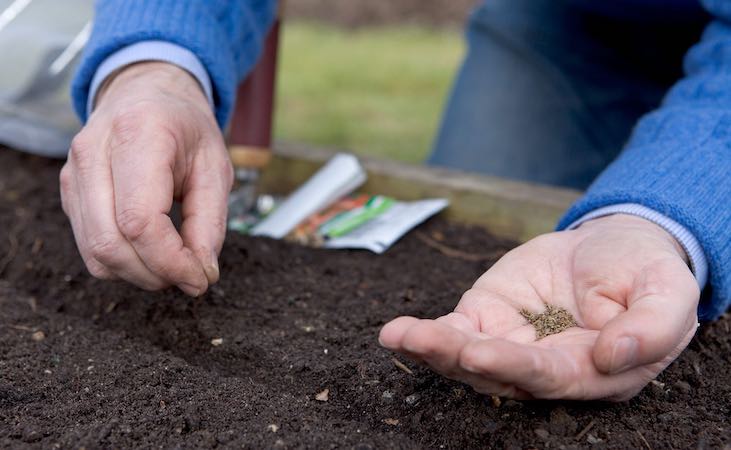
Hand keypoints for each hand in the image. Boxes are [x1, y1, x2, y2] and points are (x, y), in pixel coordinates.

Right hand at [60, 62, 232, 295]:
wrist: (147, 94)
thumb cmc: (186, 129)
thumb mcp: (216, 168)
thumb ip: (211, 223)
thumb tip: (201, 274)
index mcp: (138, 134)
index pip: (140, 221)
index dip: (171, 262)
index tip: (200, 279)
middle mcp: (94, 152)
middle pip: (110, 243)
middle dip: (155, 274)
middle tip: (191, 276)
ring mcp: (73, 172)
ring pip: (95, 252)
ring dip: (139, 274)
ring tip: (174, 264)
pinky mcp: (68, 191)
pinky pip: (89, 246)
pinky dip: (123, 263)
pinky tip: (151, 252)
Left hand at [380, 215, 699, 400]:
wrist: (614, 245)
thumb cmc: (644, 273)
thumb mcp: (668, 292)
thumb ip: (652, 327)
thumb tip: (614, 357)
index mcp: (592, 371)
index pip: (550, 376)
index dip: (515, 367)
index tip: (482, 352)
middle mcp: (544, 367)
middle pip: (497, 373)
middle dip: (460, 360)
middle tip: (430, 342)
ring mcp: (510, 342)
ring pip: (465, 357)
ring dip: (431, 349)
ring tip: (400, 336)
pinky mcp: (485, 317)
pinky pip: (451, 331)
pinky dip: (423, 333)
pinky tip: (395, 333)